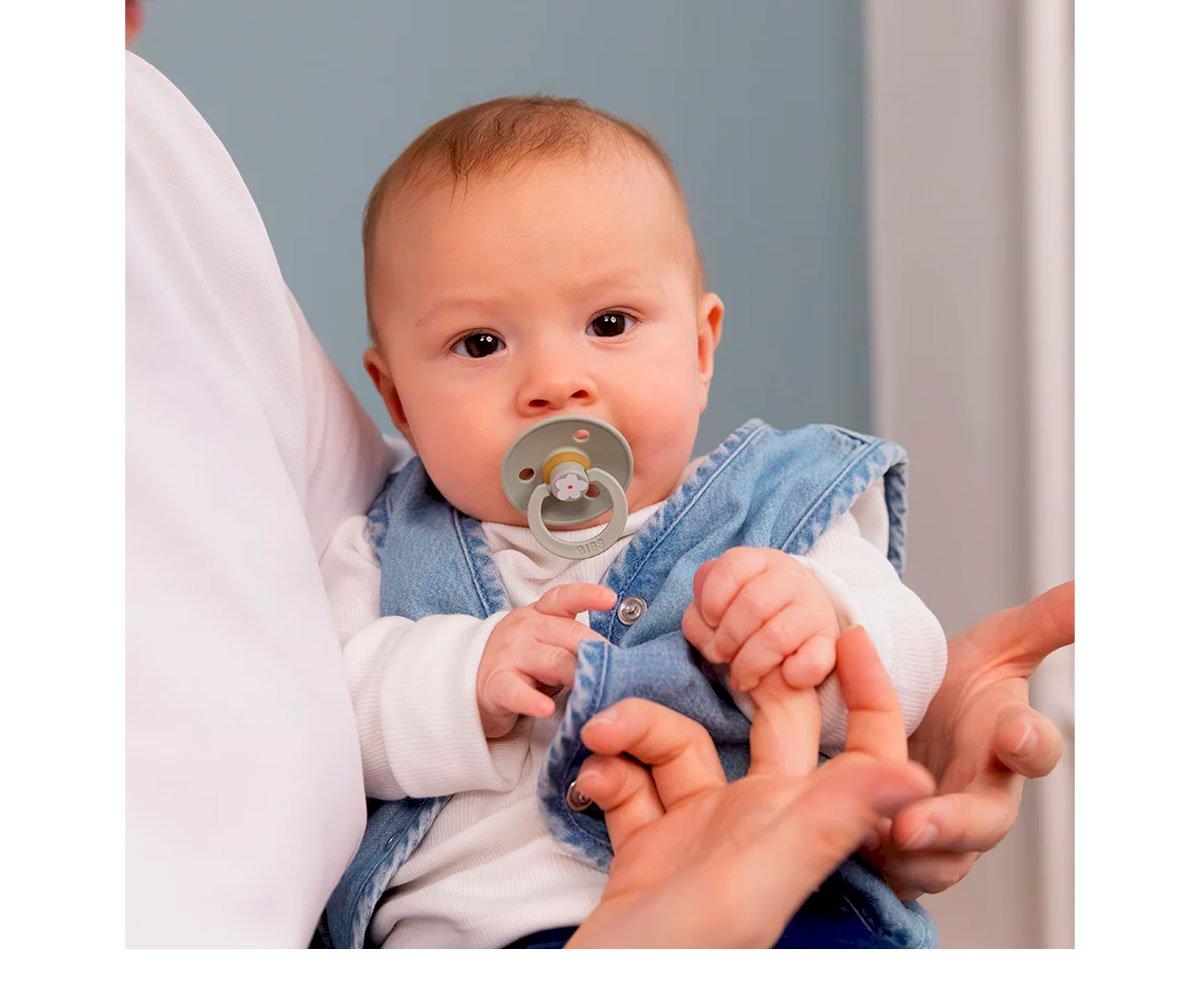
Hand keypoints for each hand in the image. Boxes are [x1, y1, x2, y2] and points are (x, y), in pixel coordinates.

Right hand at [476, 583, 615, 737]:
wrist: (468, 684)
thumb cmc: (520, 664)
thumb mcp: (546, 644)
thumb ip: (574, 645)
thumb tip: (616, 659)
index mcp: (540, 614)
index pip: (564, 598)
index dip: (587, 595)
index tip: (610, 598)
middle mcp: (525, 628)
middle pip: (571, 635)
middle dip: (598, 654)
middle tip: (620, 674)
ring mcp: (509, 655)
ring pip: (553, 661)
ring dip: (578, 677)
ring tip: (594, 692)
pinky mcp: (496, 685)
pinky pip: (516, 691)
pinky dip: (532, 700)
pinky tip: (545, 708)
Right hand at [566, 627, 933, 947]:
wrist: (594, 999)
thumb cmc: (674, 958)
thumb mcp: (756, 883)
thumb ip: (827, 825)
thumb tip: (914, 777)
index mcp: (793, 828)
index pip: (853, 750)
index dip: (861, 693)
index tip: (846, 633)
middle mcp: (754, 823)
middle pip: (765, 726)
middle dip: (738, 680)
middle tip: (710, 641)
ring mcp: (698, 833)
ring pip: (678, 746)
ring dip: (636, 730)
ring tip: (600, 736)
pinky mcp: (648, 848)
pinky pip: (633, 786)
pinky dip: (608, 774)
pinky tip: (589, 782)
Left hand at [681, 547, 837, 693]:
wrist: (800, 627)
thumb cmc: (750, 615)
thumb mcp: (723, 601)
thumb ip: (703, 604)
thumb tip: (700, 616)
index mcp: (761, 561)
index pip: (732, 566)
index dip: (711, 600)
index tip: (710, 621)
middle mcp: (792, 578)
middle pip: (752, 605)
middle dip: (727, 639)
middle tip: (721, 656)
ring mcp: (814, 608)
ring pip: (776, 637)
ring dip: (749, 664)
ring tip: (741, 677)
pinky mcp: (830, 642)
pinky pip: (812, 662)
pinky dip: (793, 675)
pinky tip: (782, 677)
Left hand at [862, 582, 1073, 898]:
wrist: (904, 712)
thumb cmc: (956, 686)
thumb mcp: (995, 648)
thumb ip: (1042, 625)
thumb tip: (1088, 591)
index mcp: (1009, 745)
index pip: (1035, 747)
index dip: (1030, 742)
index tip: (1016, 733)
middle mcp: (982, 795)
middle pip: (981, 825)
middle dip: (951, 825)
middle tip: (914, 824)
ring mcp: (941, 828)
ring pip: (935, 864)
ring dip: (905, 856)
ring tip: (870, 840)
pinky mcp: (896, 849)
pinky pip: (888, 869)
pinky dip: (868, 862)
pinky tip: (842, 846)